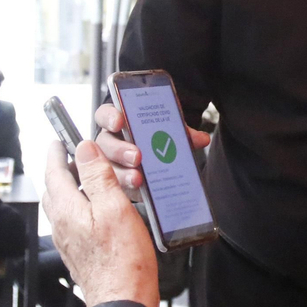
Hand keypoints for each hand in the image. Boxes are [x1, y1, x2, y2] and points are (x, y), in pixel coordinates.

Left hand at [43, 140, 158, 306]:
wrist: (122, 300)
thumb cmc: (122, 261)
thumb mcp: (115, 208)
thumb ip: (98, 176)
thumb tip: (85, 149)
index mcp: (66, 208)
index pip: (54, 170)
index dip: (57, 152)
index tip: (59, 140)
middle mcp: (62, 224)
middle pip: (56, 188)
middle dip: (66, 169)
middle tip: (82, 158)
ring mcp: (69, 240)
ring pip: (65, 205)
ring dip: (76, 189)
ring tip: (97, 182)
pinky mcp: (78, 253)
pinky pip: (74, 221)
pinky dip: (83, 208)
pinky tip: (102, 212)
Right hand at [93, 101, 212, 200]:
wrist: (158, 160)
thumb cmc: (157, 139)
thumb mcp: (169, 131)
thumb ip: (181, 132)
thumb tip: (201, 139)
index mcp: (118, 122)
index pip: (105, 114)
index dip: (110, 117)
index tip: (120, 122)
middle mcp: (109, 142)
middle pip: (105, 144)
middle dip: (120, 150)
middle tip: (136, 156)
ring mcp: (110, 164)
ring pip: (108, 168)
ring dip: (124, 174)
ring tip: (139, 178)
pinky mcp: (116, 184)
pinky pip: (118, 187)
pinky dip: (132, 190)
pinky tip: (143, 191)